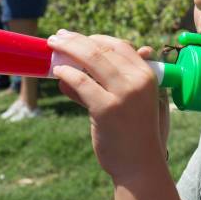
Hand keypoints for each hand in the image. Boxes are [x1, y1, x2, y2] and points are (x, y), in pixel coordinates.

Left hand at [48, 30, 166, 181]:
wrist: (139, 163)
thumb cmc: (133, 131)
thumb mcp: (131, 101)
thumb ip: (108, 83)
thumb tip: (74, 69)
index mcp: (148, 74)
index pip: (120, 45)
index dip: (97, 38)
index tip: (78, 38)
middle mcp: (138, 80)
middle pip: (103, 48)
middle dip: (76, 39)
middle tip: (58, 36)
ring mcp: (124, 93)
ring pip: (91, 59)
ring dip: (68, 49)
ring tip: (52, 46)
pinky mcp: (107, 108)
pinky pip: (81, 83)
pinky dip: (67, 74)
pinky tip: (58, 72)